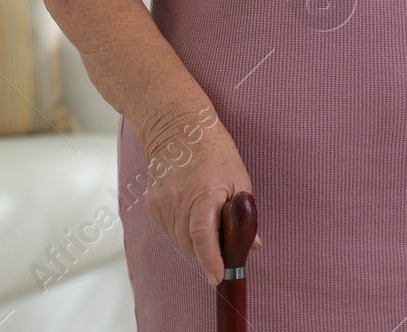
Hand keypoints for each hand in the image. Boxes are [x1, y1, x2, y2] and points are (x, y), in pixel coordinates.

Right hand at [138, 106, 258, 286]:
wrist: (179, 129)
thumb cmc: (215, 152)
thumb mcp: (239, 179)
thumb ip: (245, 214)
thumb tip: (253, 245)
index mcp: (204, 192)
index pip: (204, 236)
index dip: (211, 260)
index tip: (218, 277)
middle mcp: (178, 199)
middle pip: (190, 244)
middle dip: (206, 255)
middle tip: (221, 255)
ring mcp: (162, 202)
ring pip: (178, 240)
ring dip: (193, 243)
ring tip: (206, 222)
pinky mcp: (152, 204)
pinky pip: (168, 230)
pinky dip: (181, 231)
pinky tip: (190, 214)